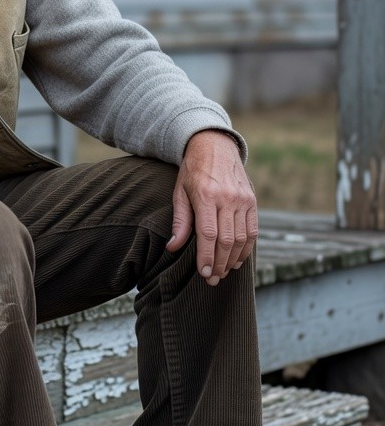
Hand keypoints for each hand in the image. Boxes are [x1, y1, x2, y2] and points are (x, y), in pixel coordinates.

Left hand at [166, 130, 256, 284]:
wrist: (214, 145)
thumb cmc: (192, 171)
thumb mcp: (179, 192)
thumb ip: (180, 221)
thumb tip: (172, 247)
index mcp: (206, 195)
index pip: (208, 234)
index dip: (207, 257)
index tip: (203, 274)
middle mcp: (227, 197)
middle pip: (227, 240)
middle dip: (219, 264)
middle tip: (212, 280)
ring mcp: (243, 199)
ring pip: (242, 238)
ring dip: (233, 260)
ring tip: (223, 272)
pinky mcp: (252, 200)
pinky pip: (253, 230)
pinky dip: (246, 248)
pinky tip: (237, 260)